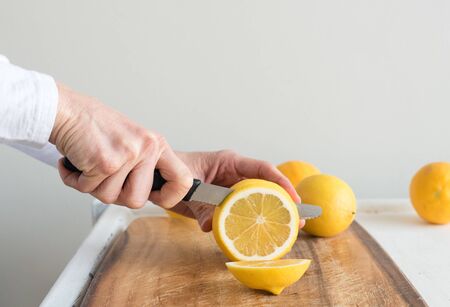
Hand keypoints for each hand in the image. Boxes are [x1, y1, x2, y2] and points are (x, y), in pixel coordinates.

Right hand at [49, 84, 192, 208]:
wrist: (68, 111)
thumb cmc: (95, 126)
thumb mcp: (132, 141)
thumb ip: (144, 165)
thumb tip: (154, 194)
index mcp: (156, 145)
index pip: (182, 180)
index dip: (169, 197)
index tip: (155, 197)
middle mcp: (146, 149)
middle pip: (138, 200)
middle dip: (116, 195)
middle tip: (106, 178)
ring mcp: (127, 155)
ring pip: (110, 198)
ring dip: (93, 186)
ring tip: (91, 165)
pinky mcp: (105, 162)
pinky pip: (89, 189)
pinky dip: (76, 180)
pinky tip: (78, 162)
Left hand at [168, 150, 304, 231]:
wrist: (159, 179)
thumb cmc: (171, 173)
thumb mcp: (186, 188)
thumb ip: (200, 206)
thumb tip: (212, 227)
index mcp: (229, 161)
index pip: (262, 169)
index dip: (281, 183)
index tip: (294, 199)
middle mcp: (234, 173)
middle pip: (265, 185)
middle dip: (283, 202)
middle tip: (299, 221)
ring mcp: (230, 187)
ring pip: (256, 199)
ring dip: (271, 214)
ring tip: (288, 231)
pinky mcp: (225, 201)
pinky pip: (241, 211)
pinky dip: (251, 222)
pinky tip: (260, 236)